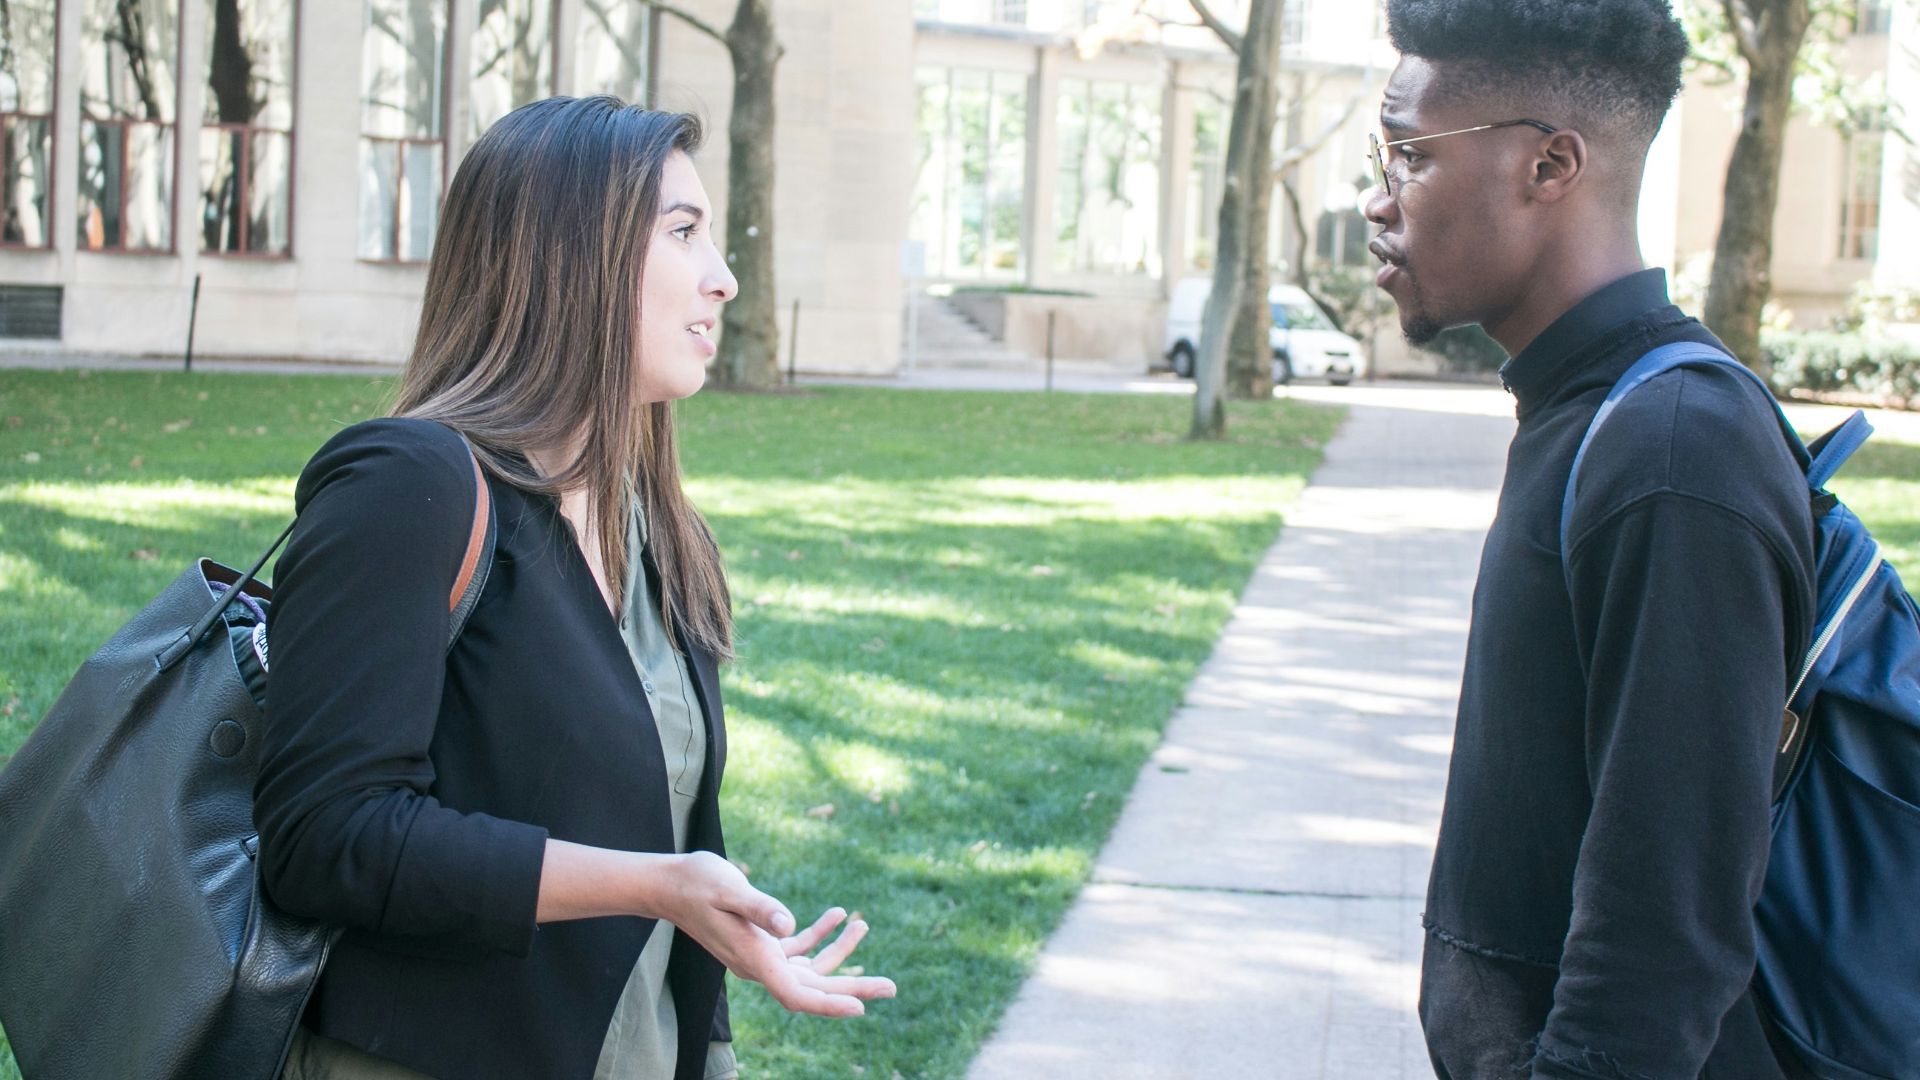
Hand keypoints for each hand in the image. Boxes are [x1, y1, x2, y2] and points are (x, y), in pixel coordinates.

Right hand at [651, 851, 896, 1016]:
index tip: (862, 1008)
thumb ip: (760, 908)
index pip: (798, 995)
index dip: (830, 1004)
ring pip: (809, 967)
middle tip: (891, 987)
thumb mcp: (730, 889)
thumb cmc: (697, 883)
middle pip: (813, 987)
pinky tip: (837, 916)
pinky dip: (819, 935)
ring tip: (863, 926)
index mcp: (754, 960)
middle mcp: (759, 965)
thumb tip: (789, 924)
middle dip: (853, 987)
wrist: (670, 883)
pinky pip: (797, 949)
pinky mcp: (760, 942)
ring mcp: (760, 955)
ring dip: (839, 952)